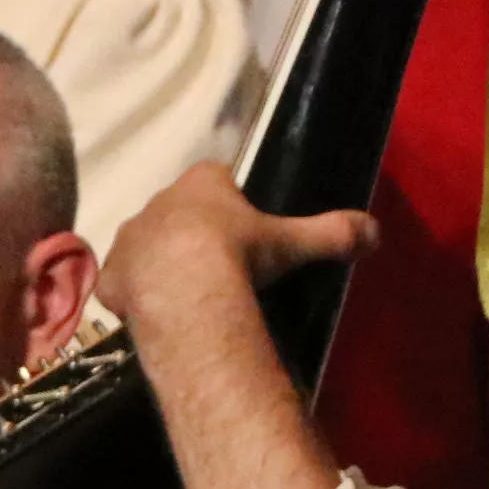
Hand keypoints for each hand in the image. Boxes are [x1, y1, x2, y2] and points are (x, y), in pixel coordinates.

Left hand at [94, 163, 375, 343]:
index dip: (228, 198)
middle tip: (219, 263)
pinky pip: (122, 282)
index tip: (244, 226)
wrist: (185, 294)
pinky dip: (136, 295)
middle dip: (193, 230)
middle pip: (177, 210)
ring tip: (188, 292)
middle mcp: (157, 202)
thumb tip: (377, 231)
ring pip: (146, 243)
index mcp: (200, 183)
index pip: (214, 176)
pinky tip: (157, 312)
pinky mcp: (112, 277)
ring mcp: (129, 238)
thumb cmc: (239, 256)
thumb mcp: (291, 243)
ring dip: (161, 261)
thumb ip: (331, 233)